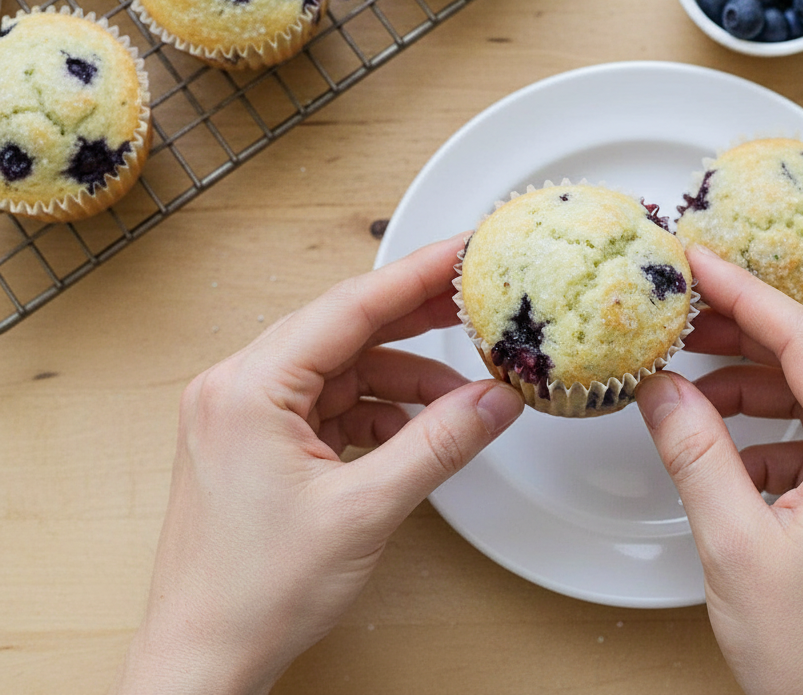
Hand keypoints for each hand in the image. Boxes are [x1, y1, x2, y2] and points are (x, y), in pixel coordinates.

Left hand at [111, 234, 524, 694]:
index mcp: (248, 389)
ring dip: (403, 381)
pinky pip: (330, 405)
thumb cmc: (252, 592)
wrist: (205, 656)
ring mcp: (244, 417)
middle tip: (475, 302)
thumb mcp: (365, 510)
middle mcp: (237, 390)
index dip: (416, 275)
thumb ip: (438, 444)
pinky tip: (417, 431)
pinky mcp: (258, 444)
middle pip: (345, 330)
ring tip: (461, 399)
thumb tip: (494, 401)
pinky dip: (378, 413)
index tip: (462, 252)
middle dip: (415, 321)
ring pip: (342, 370)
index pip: (349, 308)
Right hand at [636, 245, 802, 694]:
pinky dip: (791, 430)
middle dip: (754, 330)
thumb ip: (694, 451)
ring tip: (701, 392)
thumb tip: (661, 387)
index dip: (746, 294)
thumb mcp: (733, 546)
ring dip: (769, 382)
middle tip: (690, 320)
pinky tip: (740, 457)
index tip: (699, 266)